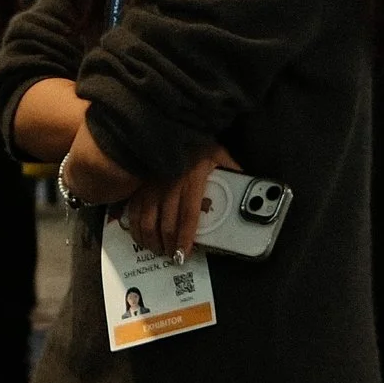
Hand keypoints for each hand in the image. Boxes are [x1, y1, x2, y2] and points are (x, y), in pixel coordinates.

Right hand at [123, 145, 238, 258]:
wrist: (170, 123)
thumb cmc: (198, 143)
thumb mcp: (220, 155)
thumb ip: (233, 174)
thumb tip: (249, 192)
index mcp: (191, 180)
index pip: (188, 216)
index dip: (184, 238)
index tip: (183, 254)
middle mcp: (169, 184)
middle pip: (166, 223)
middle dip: (168, 245)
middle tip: (172, 258)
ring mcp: (150, 184)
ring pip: (146, 219)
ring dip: (150, 239)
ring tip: (157, 251)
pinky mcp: (137, 183)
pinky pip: (133, 209)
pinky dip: (135, 227)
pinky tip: (139, 237)